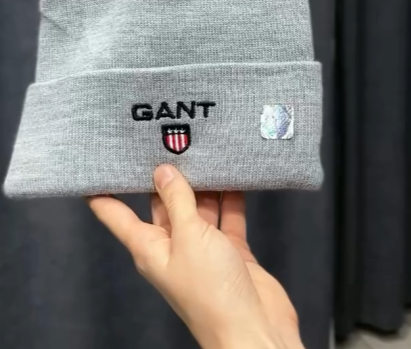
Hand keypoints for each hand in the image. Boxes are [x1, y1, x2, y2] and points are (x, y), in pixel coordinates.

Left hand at [88, 165, 302, 348]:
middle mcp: (172, 245)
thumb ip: (177, 201)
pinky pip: (225, 216)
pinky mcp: (228, 250)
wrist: (254, 329)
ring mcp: (201, 248)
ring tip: (202, 149)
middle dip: (164, 175)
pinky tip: (234, 176)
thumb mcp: (189, 237)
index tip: (96, 165)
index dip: (102, 191)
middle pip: (161, 203)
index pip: (115, 214)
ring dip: (202, 184)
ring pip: (196, 207)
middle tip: (167, 140)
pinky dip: (230, 198)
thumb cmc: (212, 293)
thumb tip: (163, 171)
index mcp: (149, 246)